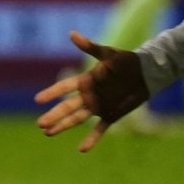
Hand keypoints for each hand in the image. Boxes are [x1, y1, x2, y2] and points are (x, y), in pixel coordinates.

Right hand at [33, 31, 149, 151]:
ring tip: (48, 133)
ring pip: (77, 119)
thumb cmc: (126, 60)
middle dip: (54, 115)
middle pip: (67, 107)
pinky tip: (82, 149)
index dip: (52, 93)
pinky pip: (100, 129)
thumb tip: (72, 34)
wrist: (145, 73)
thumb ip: (90, 47)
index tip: (38, 100)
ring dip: (63, 126)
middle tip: (40, 124)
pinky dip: (92, 139)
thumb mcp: (109, 54)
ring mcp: (98, 106)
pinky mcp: (111, 115)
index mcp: (86, 80)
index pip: (64, 88)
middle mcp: (89, 95)